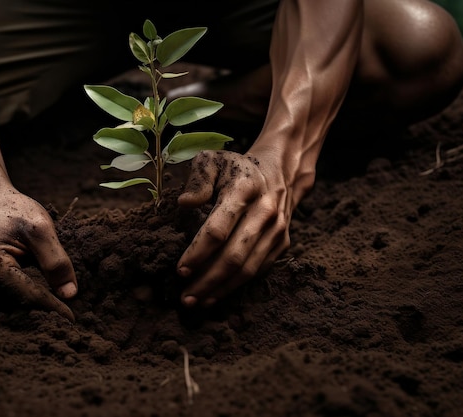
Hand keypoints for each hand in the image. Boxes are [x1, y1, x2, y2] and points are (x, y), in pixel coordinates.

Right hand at [0, 186, 76, 320]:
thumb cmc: (14, 211)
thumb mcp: (41, 228)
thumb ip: (56, 261)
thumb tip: (70, 294)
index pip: (28, 296)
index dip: (53, 308)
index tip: (73, 321)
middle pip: (19, 305)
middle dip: (44, 310)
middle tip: (68, 320)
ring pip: (12, 307)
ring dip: (33, 307)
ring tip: (54, 307)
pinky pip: (4, 303)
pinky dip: (22, 303)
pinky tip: (37, 300)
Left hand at [177, 150, 292, 306]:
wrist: (280, 171)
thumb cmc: (236, 168)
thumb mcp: (212, 160)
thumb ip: (198, 179)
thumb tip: (184, 203)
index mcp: (244, 189)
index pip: (218, 229)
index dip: (198, 252)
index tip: (180, 270)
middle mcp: (265, 211)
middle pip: (234, 256)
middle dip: (207, 281)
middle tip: (184, 297)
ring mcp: (276, 229)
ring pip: (248, 268)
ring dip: (221, 289)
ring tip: (196, 301)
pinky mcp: (282, 243)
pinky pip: (259, 270)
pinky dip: (237, 286)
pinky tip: (216, 295)